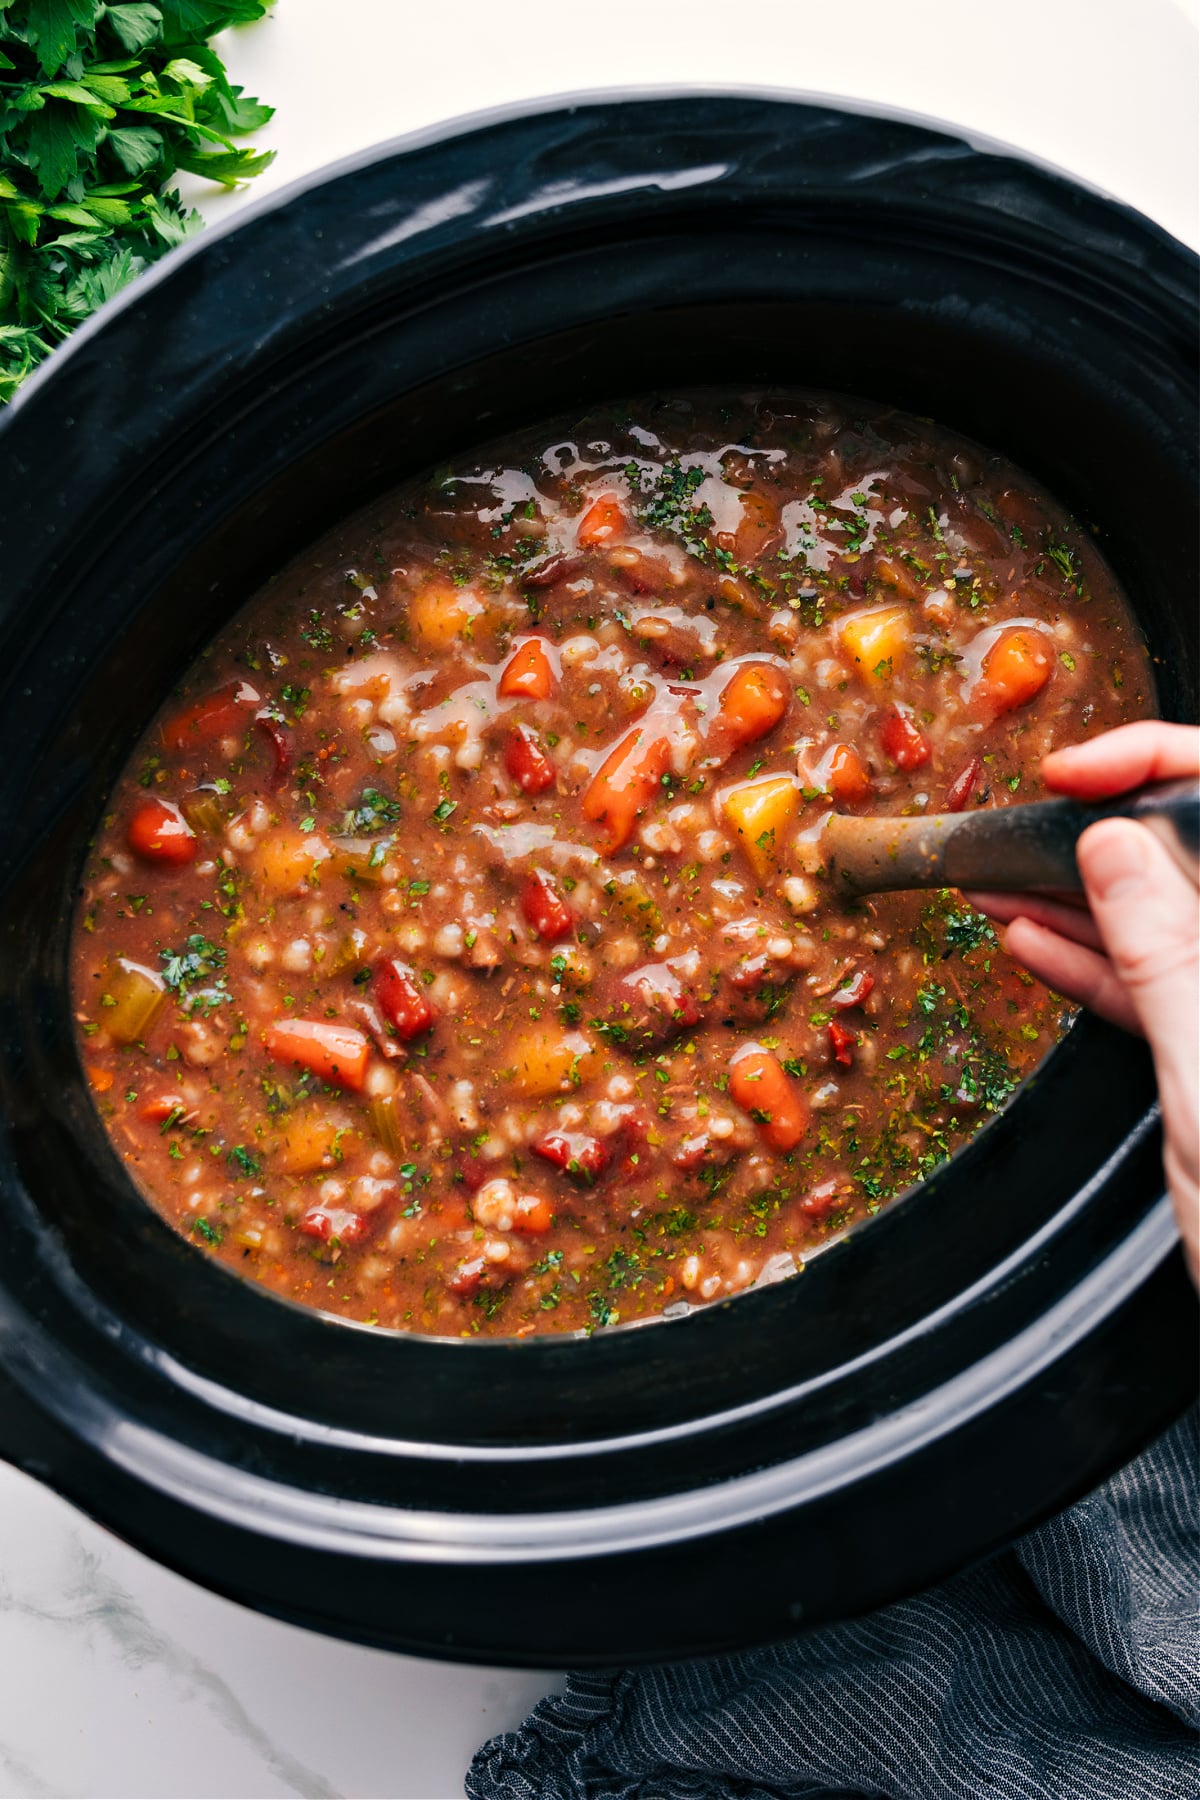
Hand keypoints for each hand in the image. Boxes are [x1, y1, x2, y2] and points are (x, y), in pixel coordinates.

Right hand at [967, 722, 1198, 1283]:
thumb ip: (1166, 952)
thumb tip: (1114, 849)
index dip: (1155, 764)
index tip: (1073, 778)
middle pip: (1197, 851)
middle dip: (1105, 829)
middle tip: (1019, 828)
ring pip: (1172, 918)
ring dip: (1084, 896)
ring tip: (1001, 877)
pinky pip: (1162, 983)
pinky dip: (1095, 962)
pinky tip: (1036, 941)